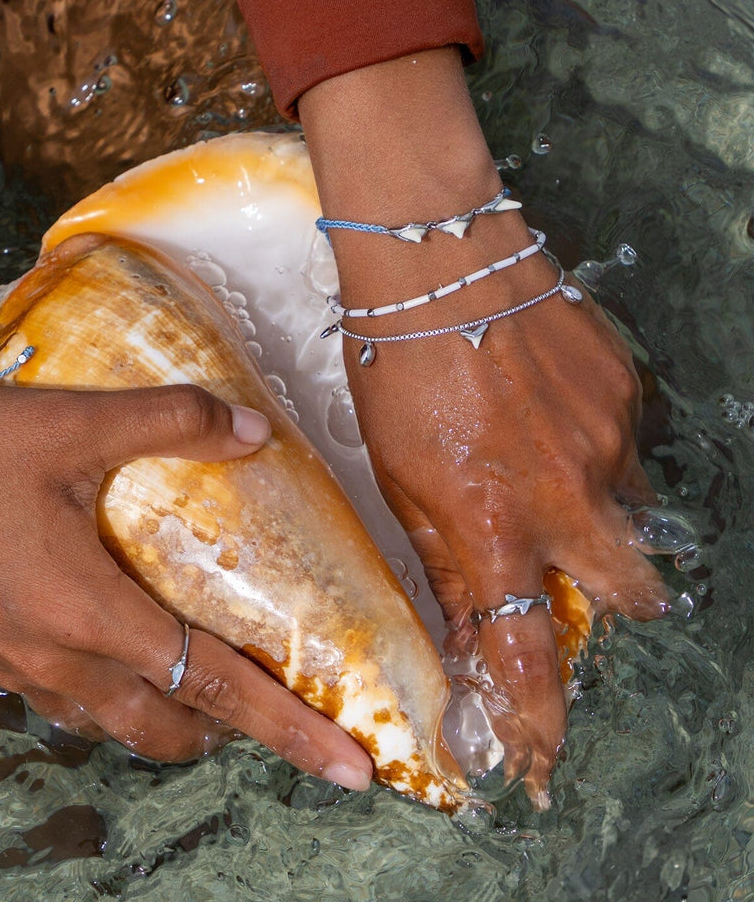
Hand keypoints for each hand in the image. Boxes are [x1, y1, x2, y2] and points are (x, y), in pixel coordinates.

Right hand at [0, 327, 372, 791]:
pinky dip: (117, 699)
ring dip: (174, 720)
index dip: (291, 730)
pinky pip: (71, 703)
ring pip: (118, 725)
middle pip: (171, 728)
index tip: (353, 771)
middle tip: (275, 701)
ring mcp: (19, 669)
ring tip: (208, 687)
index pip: (216, 687)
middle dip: (234, 732)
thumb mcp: (70, 426)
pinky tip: (120, 655)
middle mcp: (61, 661)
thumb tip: (253, 429)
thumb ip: (171, 423)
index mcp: (92, 616)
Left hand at [337, 260, 667, 803]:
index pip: (527, 647)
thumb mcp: (398, 475)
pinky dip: (590, 445)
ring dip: (592, 508)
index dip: (539, 715)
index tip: (541, 757)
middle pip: (627, 592)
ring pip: (627, 511)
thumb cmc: (397, 367)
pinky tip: (542, 406)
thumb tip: (464, 621)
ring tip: (532, 453)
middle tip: (565, 564)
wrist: (438, 265)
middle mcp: (565, 493)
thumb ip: (441, 552)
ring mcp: (606, 441)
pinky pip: (625, 445)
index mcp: (492, 521)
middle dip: (605, 599)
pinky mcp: (626, 394)